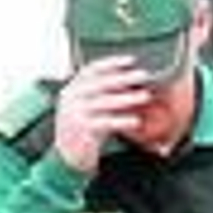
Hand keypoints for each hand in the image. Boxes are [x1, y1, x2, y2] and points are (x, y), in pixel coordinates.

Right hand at [53, 56, 152, 173]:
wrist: (67, 152)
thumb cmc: (84, 126)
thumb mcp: (90, 106)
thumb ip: (104, 94)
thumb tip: (131, 81)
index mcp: (73, 88)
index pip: (91, 70)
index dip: (111, 63)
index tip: (131, 60)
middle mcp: (71, 97)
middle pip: (100, 83)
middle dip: (124, 78)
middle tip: (143, 75)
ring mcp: (74, 113)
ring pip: (103, 102)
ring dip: (126, 98)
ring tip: (145, 96)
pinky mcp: (81, 129)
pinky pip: (104, 122)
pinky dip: (121, 120)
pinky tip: (136, 121)